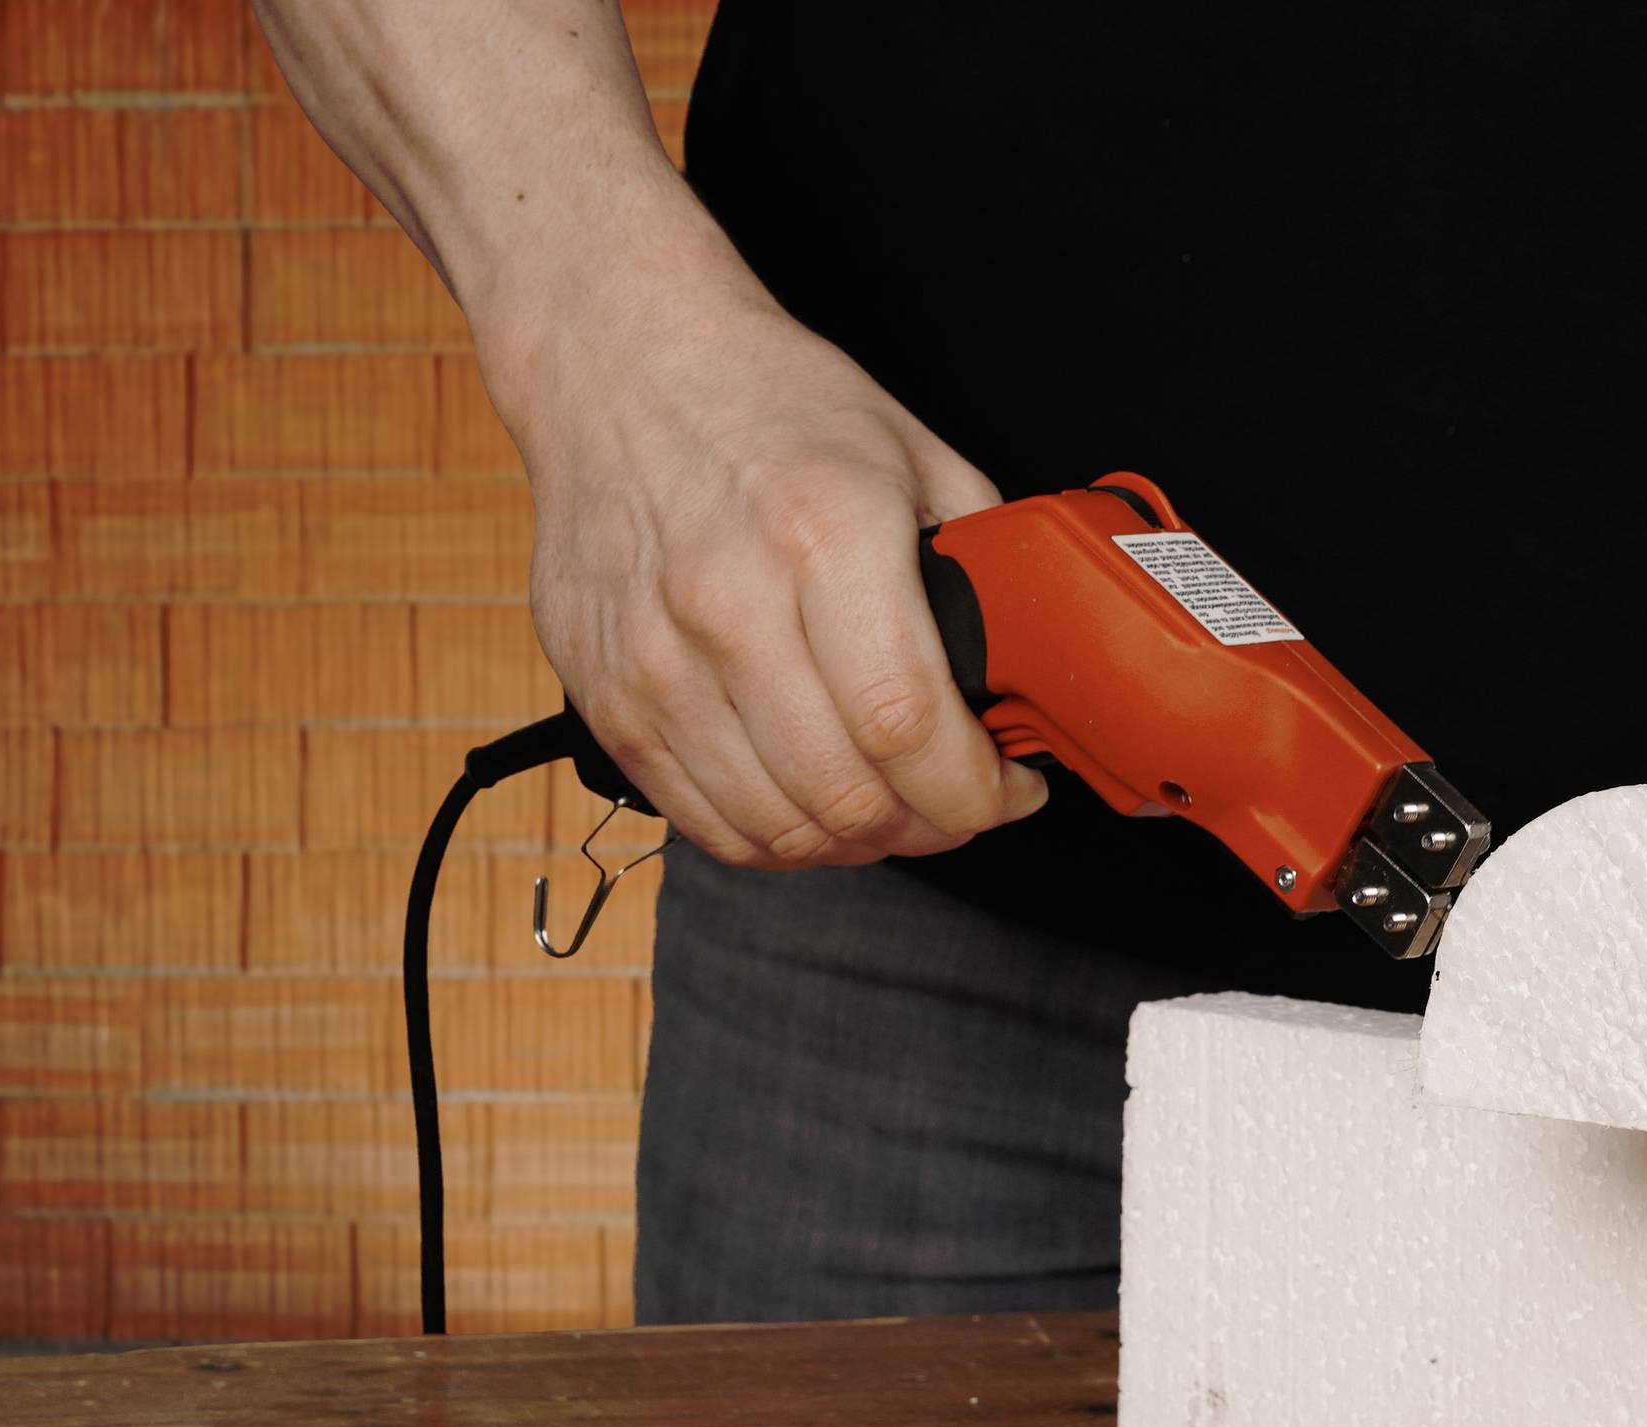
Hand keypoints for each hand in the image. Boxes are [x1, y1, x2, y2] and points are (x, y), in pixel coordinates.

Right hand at [488, 275, 1046, 869]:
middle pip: (845, 794)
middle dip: (931, 825)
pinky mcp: (605, 694)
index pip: (906, 724)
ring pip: (777, 827)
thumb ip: (982, 555)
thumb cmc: (771, 403)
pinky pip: (704, 820)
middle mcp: (727, 602)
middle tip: (961, 805)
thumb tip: (1041, 652)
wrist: (620, 362)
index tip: (1008, 788)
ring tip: (896, 810)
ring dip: (858, 844)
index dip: (975, 790)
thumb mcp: (910, 450)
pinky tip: (817, 809)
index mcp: (824, 534)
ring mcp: (655, 657)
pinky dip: (776, 840)